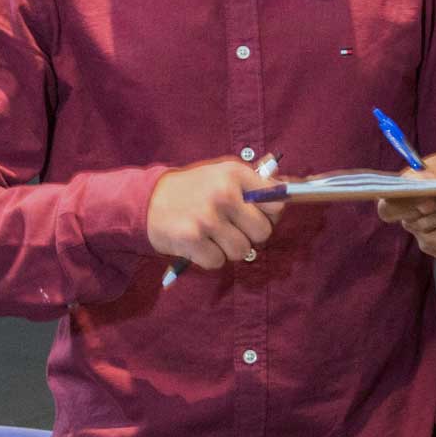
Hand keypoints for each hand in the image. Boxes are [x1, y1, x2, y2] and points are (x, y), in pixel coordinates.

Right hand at [147, 158, 281, 269]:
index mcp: (234, 174)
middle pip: (263, 232)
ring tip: (212, 236)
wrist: (146, 201)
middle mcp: (223, 194)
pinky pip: (218, 262)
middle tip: (232, 229)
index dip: (269, 214)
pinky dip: (209, 258)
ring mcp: (207, 218)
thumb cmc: (191, 190)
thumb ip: (253, 183)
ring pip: (242, 251)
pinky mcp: (192, 240)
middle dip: (250, 236)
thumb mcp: (221, 174)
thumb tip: (289, 189)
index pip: (276, 201)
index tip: (255, 214)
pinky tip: (198, 245)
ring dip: (229, 249)